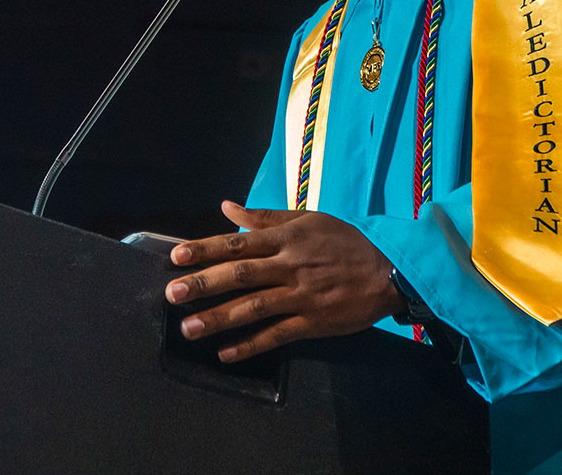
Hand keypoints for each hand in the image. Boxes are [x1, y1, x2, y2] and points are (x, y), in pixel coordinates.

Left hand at [165, 201, 405, 361]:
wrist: (389, 270)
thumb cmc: (345, 241)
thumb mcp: (308, 219)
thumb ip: (265, 216)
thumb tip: (227, 206)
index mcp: (286, 239)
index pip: (238, 243)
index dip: (205, 249)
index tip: (176, 256)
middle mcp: (290, 266)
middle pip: (240, 275)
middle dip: (204, 284)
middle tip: (172, 294)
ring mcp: (301, 295)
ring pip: (254, 307)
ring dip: (219, 318)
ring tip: (189, 328)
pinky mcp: (313, 321)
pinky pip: (277, 335)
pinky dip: (251, 345)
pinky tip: (226, 354)